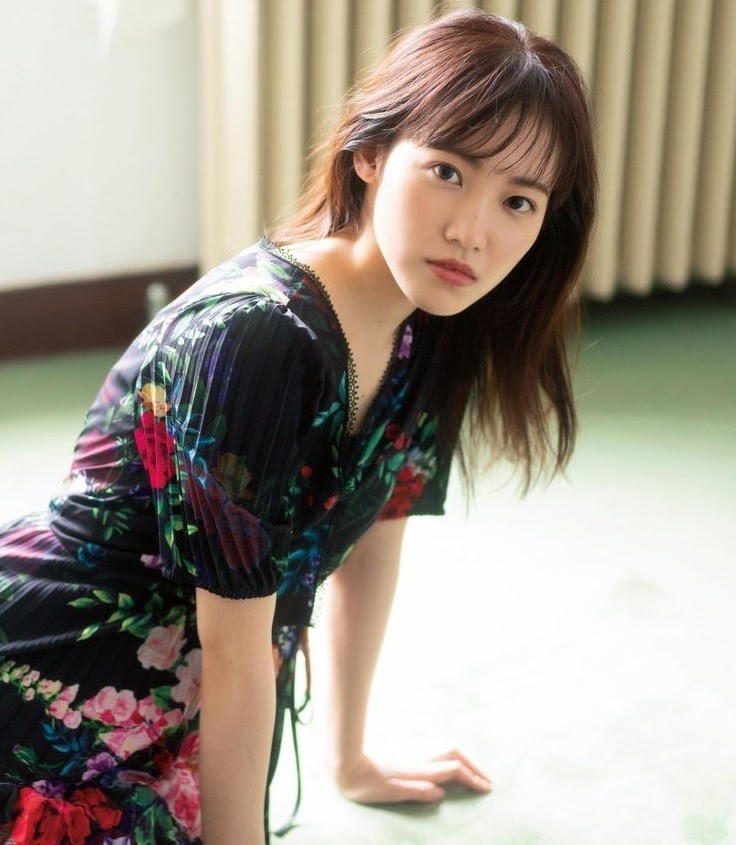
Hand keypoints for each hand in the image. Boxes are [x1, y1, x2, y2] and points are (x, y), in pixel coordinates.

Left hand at [333, 750, 491, 803]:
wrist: (347, 762)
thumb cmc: (367, 784)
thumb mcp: (391, 793)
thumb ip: (417, 791)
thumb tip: (442, 793)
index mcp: (419, 768)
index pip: (453, 771)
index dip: (471, 779)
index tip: (486, 788)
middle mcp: (420, 755)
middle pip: (455, 755)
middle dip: (474, 767)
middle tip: (488, 781)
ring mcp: (414, 748)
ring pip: (447, 748)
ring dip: (464, 759)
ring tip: (475, 772)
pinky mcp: (408, 747)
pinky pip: (438, 748)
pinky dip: (452, 755)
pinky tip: (451, 761)